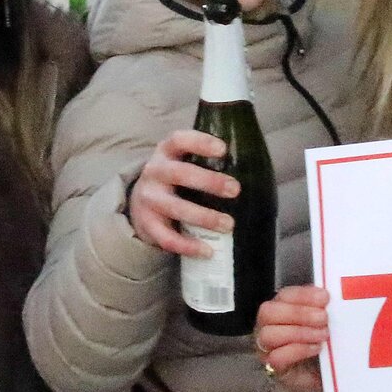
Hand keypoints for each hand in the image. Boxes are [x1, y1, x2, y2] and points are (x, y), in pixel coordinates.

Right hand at [127, 129, 238, 257]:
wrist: (138, 203)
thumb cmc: (173, 180)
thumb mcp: (181, 162)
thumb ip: (204, 162)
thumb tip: (252, 170)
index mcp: (166, 153)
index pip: (179, 140)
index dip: (200, 142)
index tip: (223, 149)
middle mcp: (154, 172)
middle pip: (180, 173)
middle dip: (209, 182)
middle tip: (235, 189)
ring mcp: (148, 200)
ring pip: (176, 208)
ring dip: (204, 217)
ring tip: (229, 225)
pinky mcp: (147, 225)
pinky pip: (168, 238)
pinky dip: (189, 246)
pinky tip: (208, 250)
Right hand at [254, 285, 328, 391]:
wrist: (326, 377)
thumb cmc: (324, 345)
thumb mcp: (326, 324)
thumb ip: (325, 309)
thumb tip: (336, 298)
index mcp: (281, 308)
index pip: (284, 295)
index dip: (303, 295)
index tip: (325, 298)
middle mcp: (268, 325)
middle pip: (268, 312)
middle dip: (298, 312)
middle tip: (324, 318)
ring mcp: (266, 348)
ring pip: (268, 334)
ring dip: (299, 332)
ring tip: (323, 335)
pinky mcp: (273, 368)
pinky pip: (277, 357)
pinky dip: (298, 350)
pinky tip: (316, 349)